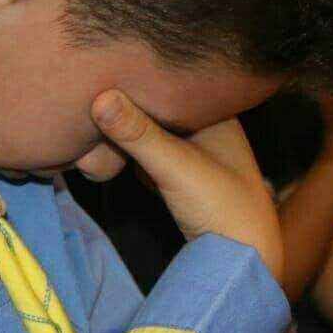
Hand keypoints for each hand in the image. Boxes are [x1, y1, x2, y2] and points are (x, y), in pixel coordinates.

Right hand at [90, 90, 282, 281]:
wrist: (246, 260)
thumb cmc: (223, 208)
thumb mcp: (176, 166)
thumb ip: (139, 134)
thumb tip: (101, 96)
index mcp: (218, 111)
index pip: (173, 82)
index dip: (139, 77)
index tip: (101, 73)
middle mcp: (208, 126)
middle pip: (158, 108)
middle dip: (127, 108)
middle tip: (86, 101)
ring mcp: (196, 153)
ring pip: (152, 133)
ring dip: (126, 134)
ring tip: (89, 127)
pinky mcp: (183, 178)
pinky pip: (150, 157)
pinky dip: (131, 156)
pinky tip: (108, 157)